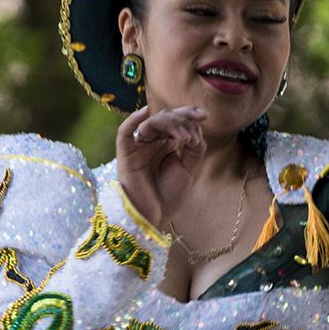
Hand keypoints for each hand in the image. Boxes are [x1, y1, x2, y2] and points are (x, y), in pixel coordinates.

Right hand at [116, 103, 205, 229]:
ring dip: (169, 124)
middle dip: (182, 118)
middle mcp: (152, 142)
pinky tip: (145, 112)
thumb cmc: (168, 195)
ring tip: (184, 138)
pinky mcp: (126, 155)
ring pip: (150, 123)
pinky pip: (124, 133)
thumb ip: (194, 148)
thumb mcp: (188, 169)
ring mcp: (138, 147)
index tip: (204, 116)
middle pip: (164, 118)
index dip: (188, 114)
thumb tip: (195, 128)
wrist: (154, 217)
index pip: (176, 121)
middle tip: (196, 124)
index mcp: (166, 144)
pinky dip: (132, 120)